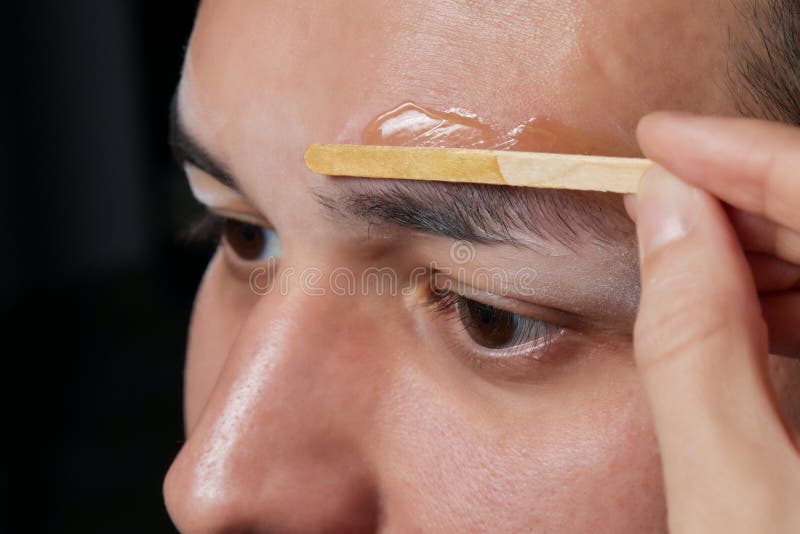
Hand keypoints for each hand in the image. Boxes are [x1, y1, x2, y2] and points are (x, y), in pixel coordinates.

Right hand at [625, 112, 799, 532]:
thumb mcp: (737, 497)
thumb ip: (694, 344)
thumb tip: (665, 219)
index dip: (747, 155)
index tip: (660, 138)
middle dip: (746, 196)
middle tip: (655, 197)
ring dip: (764, 245)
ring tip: (679, 253)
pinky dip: (793, 295)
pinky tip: (735, 305)